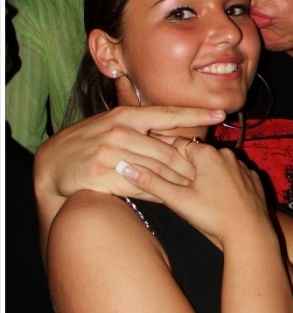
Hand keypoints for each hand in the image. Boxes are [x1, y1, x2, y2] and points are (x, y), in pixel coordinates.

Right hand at [34, 105, 225, 201]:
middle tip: (209, 172)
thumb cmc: (88, 143)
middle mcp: (119, 131)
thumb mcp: (112, 125)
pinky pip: (139, 187)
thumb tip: (173, 130)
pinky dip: (157, 193)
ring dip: (177, 181)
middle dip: (189, 163)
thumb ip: (140, 126)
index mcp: (125, 115)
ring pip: (155, 170)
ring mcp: (109, 153)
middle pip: (166, 149)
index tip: (220, 114)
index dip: (195, 114)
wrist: (53, 164)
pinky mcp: (101, 176)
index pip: (167, 113)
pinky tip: (170, 198)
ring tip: (196, 188)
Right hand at [125, 137, 269, 247]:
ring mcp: (242, 165)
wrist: (250, 234)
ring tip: (200, 195)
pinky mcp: (253, 178)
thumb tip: (124, 168)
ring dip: (208, 175)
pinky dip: (226, 183)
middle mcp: (226, 153)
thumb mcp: (178, 201)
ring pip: (217, 165)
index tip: (160, 167)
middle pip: (199, 155)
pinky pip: (234, 175)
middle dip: (188, 167)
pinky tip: (220, 200)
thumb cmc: (212, 217)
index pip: (179, 145)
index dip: (168, 157)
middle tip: (180, 186)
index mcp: (206, 154)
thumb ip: (151, 183)